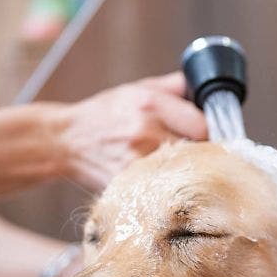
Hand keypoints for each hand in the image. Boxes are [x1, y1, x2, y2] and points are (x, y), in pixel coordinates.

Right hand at [55, 72, 206, 190]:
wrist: (66, 140)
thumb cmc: (105, 114)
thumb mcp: (137, 89)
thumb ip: (174, 87)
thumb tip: (205, 87)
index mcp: (151, 104)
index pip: (203, 125)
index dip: (209, 134)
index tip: (206, 138)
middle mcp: (145, 131)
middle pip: (196, 152)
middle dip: (200, 156)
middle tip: (195, 157)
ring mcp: (136, 161)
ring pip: (181, 174)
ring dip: (185, 174)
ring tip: (176, 169)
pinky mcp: (128, 184)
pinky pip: (161, 189)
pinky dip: (165, 188)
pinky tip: (159, 183)